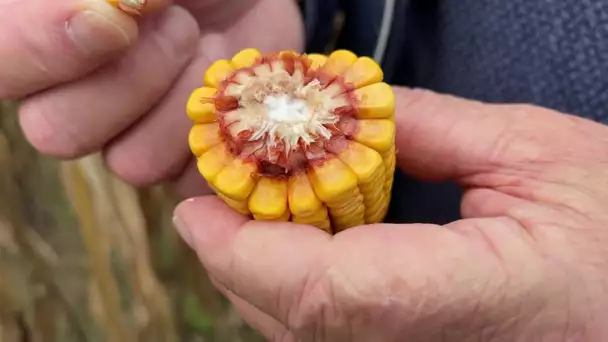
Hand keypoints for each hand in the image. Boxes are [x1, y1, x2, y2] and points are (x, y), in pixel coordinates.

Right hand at [3, 0, 302, 196]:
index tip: (117, 19)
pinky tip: (231, 90)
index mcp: (44, 39)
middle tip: (180, 24)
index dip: (46, 50)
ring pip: (129, 164)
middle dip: (131, 77)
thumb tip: (104, 17)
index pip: (4, 64)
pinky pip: (191, 178)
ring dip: (182, 101)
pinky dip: (218, 130)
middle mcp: (77, 96)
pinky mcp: (186, 163)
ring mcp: (132, 137)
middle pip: (56, 133)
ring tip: (211, 50)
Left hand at [173, 87, 607, 341]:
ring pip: (305, 336)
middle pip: (295, 322)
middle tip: (221, 189)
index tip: (195, 208)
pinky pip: (336, 339)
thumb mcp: (534, 152)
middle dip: (238, 256)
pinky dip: (300, 292)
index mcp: (476, 303)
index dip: (243, 251)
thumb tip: (338, 114)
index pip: (324, 295)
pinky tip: (308, 245)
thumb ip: (425, 128)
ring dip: (262, 273)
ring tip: (258, 209)